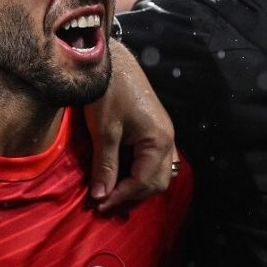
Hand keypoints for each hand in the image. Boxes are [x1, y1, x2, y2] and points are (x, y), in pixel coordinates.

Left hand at [86, 40, 175, 211]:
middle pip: (156, 181)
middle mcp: (168, 139)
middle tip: (103, 203)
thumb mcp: (103, 131)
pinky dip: (138, 172)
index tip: (98, 205)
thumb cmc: (107, 93)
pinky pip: (153, 160)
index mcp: (159, 140)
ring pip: (157, 172)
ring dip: (136, 186)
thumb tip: (101, 196)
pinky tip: (120, 174)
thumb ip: (105, 165)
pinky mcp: (154, 129)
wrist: (111, 61)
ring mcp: (164, 133)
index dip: (121, 196)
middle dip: (131, 195)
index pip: (144, 182)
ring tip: (110, 193)